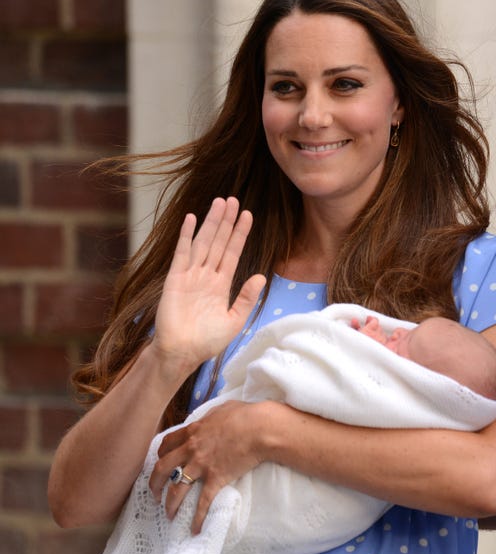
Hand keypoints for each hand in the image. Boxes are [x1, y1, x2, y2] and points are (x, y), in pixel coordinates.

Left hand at [149, 399, 270, 533]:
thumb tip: (210, 418)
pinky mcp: (216, 478)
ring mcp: (202, 465)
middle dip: (154, 483)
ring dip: (170, 504)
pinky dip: (197, 518)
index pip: (166, 444)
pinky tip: (195, 529)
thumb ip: (210, 415)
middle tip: (154, 494)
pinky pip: (202, 502)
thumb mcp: (222, 409)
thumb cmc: (246, 415)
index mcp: (192, 431)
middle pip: (162, 469)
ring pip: (176, 489)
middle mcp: (191, 450)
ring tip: (169, 515)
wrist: (261, 428)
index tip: (161, 463)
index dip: (160, 455)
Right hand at [151, 197, 265, 381]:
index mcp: (221, 284)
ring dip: (211, 222)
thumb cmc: (207, 341)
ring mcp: (190, 275)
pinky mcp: (175, 279)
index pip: (233, 252)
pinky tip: (192, 218)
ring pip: (204, 242)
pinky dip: (186, 235)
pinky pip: (182, 253)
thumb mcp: (234, 320)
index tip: (248, 215)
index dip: (240, 233)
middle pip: (219, 242)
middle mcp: (206, 275)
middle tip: (233, 199)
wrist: (182, 354)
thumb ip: (247, 298)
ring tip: (220, 202)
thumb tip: (261, 276)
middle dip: (226, 221)